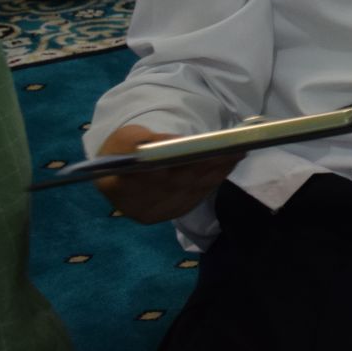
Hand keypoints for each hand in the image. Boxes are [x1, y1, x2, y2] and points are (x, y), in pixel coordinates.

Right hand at [93, 125, 242, 223]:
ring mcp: (154, 213)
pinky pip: (197, 197)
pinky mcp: (171, 214)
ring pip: (190, 191)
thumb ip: (145, 140)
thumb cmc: (123, 149)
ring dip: (216, 172)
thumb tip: (176, 144)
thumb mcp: (126, 137)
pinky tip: (228, 165)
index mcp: (115, 186)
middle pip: (176, 184)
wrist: (120, 170)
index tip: (200, 151)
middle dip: (205, 165)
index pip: (148, 178)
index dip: (174, 165)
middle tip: (232, 148)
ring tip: (236, 153)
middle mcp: (134, 206)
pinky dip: (214, 180)